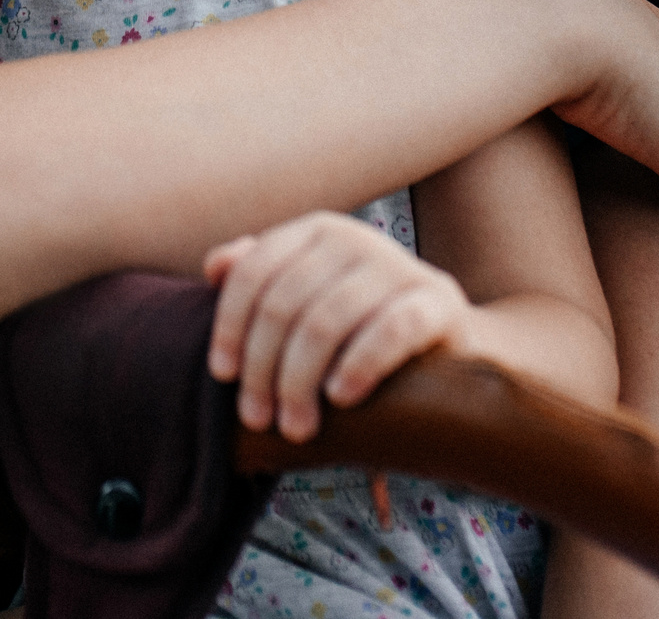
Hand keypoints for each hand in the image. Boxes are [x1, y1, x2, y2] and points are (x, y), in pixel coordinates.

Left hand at [203, 212, 472, 441]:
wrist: (443, 343)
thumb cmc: (356, 327)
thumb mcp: (306, 298)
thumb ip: (260, 279)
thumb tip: (215, 266)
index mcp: (314, 232)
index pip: (254, 272)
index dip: (230, 325)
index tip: (221, 375)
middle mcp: (354, 237)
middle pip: (285, 304)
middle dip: (263, 368)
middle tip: (257, 418)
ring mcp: (399, 264)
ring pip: (327, 321)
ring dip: (301, 381)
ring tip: (295, 425)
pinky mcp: (437, 299)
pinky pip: (390, 330)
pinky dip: (358, 365)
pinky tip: (340, 399)